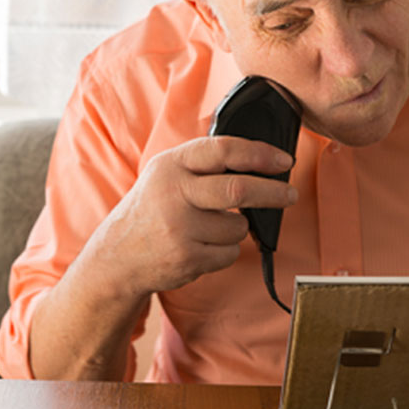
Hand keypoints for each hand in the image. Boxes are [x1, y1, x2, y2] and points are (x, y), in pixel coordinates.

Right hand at [82, 136, 296, 297]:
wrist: (118, 255)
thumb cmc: (151, 209)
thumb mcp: (165, 174)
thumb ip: (202, 164)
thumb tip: (258, 160)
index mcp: (171, 165)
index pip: (222, 150)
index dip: (259, 154)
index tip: (283, 160)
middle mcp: (174, 194)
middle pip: (238, 190)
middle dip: (273, 193)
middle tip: (290, 194)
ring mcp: (179, 228)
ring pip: (237, 227)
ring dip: (235, 229)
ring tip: (209, 229)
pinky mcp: (187, 258)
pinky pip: (229, 253)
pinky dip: (224, 251)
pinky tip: (200, 247)